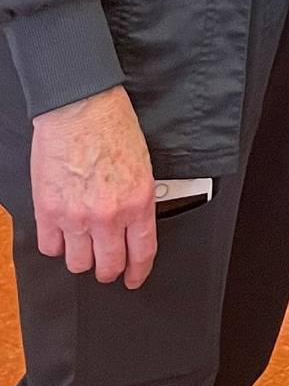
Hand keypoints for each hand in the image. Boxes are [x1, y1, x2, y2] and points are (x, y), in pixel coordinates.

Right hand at [32, 86, 155, 287]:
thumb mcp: (142, 164)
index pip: (142, 252)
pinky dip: (56, 244)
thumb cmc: (113, 126)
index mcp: (138, 201)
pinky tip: (61, 233)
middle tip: (106, 266)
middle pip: (107, 266)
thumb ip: (138, 198)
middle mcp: (108, 215)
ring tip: (82, 245)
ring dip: (81, 257)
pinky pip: (50, 247)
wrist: (81, 107)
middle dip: (108, 270)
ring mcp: (76, 216)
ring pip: (77, 263)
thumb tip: (135, 222)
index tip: (134, 278)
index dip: (138, 272)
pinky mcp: (49, 211)